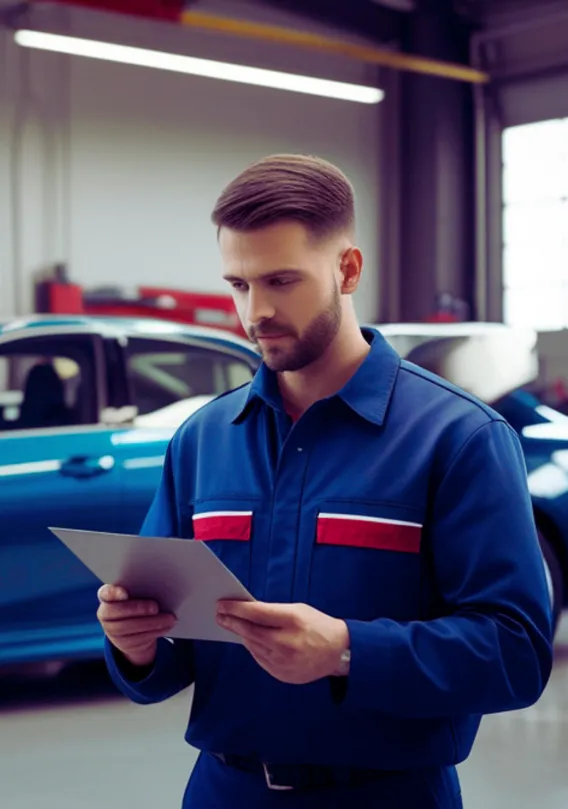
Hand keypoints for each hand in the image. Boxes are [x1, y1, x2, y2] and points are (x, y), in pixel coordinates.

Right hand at [97, 584, 176, 667]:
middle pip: (117, 611)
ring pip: (129, 627)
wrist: (134, 630)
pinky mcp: (124, 644)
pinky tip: (167, 626)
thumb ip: (140, 590)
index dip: (114, 593)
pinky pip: (139, 638)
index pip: (105, 593)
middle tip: (155, 607)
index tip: (125, 593)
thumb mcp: (136, 595)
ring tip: (169, 618)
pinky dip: (156, 631)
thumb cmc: (137, 604)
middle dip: (137, 609)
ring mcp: (112, 631)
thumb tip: (159, 585)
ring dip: (152, 622)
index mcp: (107, 597)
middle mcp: (105, 614)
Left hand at [216, 601, 349, 684]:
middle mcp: (287, 643)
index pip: (257, 613)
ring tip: (232, 625)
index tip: (222, 605)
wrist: (338, 652)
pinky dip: (254, 648)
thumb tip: (246, 613)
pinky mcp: (282, 675)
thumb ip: (273, 612)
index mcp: (293, 621)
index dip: (236, 608)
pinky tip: (250, 640)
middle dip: (232, 622)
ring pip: (253, 646)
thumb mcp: (298, 610)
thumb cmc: (317, 625)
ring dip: (241, 635)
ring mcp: (284, 662)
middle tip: (219, 615)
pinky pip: (260, 659)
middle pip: (250, 632)